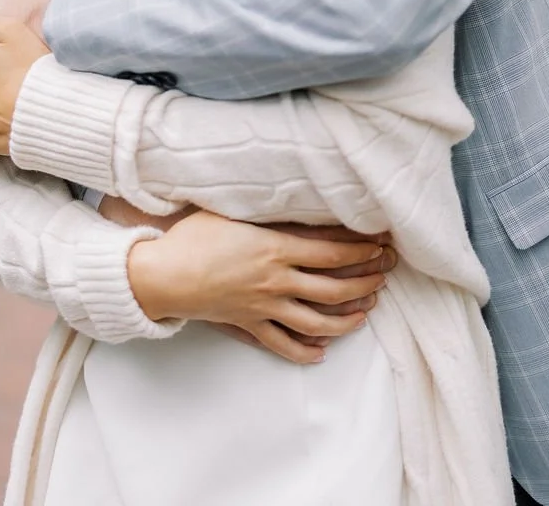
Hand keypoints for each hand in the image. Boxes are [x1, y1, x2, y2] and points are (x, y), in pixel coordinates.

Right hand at [127, 213, 390, 364]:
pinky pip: (284, 344)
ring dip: (348, 317)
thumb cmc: (193, 236)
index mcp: (275, 248)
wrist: (163, 274)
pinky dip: (306, 351)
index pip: (331, 252)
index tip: (381, 244)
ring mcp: (264, 307)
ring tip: (367, 308)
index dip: (361, 249)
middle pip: (334, 287)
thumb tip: (291, 197)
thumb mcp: (231, 211)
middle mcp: (276, 281)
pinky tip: (323, 352)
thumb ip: (265, 210)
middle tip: (386, 273)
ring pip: (318, 320)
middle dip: (366, 280)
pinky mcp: (249, 325)